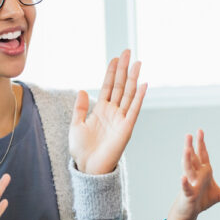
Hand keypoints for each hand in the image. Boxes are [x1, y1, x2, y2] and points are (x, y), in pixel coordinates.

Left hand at [69, 50, 147, 174]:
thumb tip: (82, 90)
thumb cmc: (82, 150)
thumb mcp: (76, 125)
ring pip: (128, 94)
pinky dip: (139, 97)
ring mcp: (121, 119)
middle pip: (120, 86)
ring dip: (133, 78)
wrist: (88, 168)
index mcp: (100, 110)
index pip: (108, 86)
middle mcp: (113, 112)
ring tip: (137, 63)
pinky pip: (134, 109)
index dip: (111, 72)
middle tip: (127, 52)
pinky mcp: (126, 128)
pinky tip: (143, 84)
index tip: (115, 58)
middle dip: (123, 69)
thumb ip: (80, 108)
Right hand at [162, 130, 219, 219]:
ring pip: (188, 170)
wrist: (190, 211)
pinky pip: (186, 187)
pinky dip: (184, 183)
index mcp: (203, 172)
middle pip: (193, 159)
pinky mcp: (188, 194)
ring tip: (186, 149)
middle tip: (188, 135)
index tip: (200, 131)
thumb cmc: (201, 199)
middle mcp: (196, 175)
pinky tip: (182, 177)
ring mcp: (191, 183)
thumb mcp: (219, 196)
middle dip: (190, 147)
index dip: (201, 143)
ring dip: (187, 160)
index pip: (202, 155)